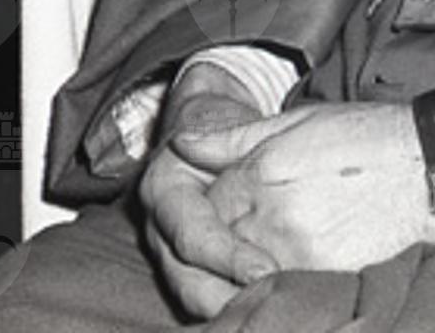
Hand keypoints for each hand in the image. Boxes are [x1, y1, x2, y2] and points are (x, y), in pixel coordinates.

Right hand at [139, 66, 279, 319]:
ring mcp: (172, 256)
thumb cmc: (225, 126)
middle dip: (229, 298)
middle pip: (188, 283)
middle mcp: (161, 231)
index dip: (227, 256)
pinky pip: (210, 300)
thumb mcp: (227, 126)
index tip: (265, 270)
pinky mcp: (192, 272)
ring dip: (233, 309)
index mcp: (163, 191)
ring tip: (272, 309)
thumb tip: (191, 141)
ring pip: (196, 300)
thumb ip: (220, 138)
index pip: (192, 235)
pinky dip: (236, 307)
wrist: (211, 128)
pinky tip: (267, 308)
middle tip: (274, 300)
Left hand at [175, 102, 434, 272]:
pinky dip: (272, 291)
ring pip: (240, 278)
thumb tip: (181, 143)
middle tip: (235, 245)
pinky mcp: (323, 280)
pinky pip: (279, 293)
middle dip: (214, 250)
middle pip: (215, 248)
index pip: (201, 207)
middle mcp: (268, 217)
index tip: (220, 213)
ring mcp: (294, 254)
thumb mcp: (296, 123)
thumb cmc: (365, 138)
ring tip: (259, 262)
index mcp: (257, 175)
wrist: (429, 167)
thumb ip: (232, 138)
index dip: (204, 211)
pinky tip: (282, 279)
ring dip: (239, 275)